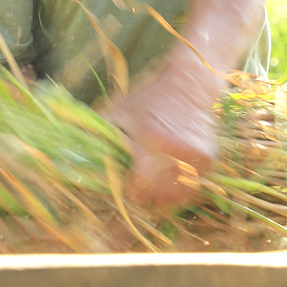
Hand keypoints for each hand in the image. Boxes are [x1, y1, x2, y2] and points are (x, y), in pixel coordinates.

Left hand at [98, 57, 221, 213]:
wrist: (190, 84)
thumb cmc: (149, 97)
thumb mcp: (119, 111)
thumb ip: (100, 135)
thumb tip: (79, 159)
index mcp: (150, 139)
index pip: (139, 186)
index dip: (128, 196)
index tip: (119, 200)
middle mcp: (176, 152)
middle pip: (158, 197)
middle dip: (143, 202)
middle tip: (131, 202)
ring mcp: (195, 159)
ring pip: (177, 198)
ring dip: (161, 202)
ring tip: (148, 197)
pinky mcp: (208, 162)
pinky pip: (191, 189)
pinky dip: (178, 193)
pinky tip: (165, 186)